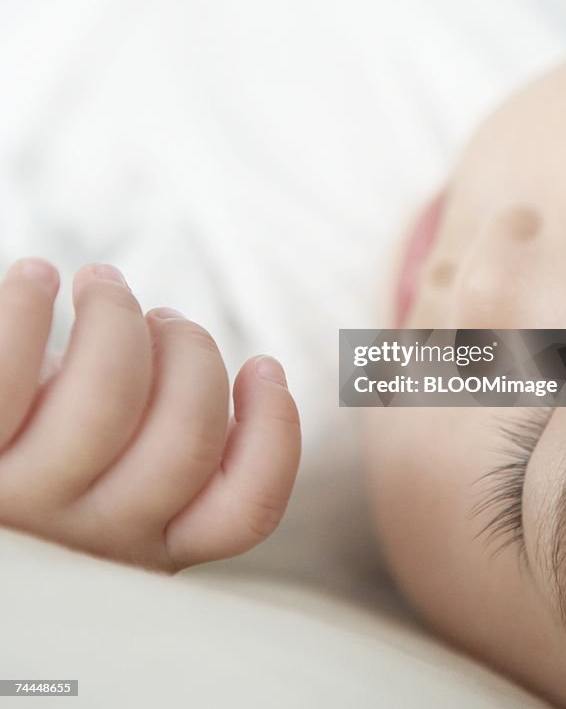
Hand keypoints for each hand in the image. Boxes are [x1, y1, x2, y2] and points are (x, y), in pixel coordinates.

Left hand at [0, 258, 300, 571]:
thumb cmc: (23, 473)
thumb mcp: (97, 488)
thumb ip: (148, 445)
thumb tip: (183, 346)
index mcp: (140, 549)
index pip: (243, 512)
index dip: (275, 430)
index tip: (263, 367)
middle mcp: (89, 539)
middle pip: (187, 432)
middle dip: (190, 349)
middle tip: (161, 317)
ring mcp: (25, 502)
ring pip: (110, 396)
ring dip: (117, 314)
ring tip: (99, 283)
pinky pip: (7, 375)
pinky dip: (32, 307)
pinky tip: (35, 280)